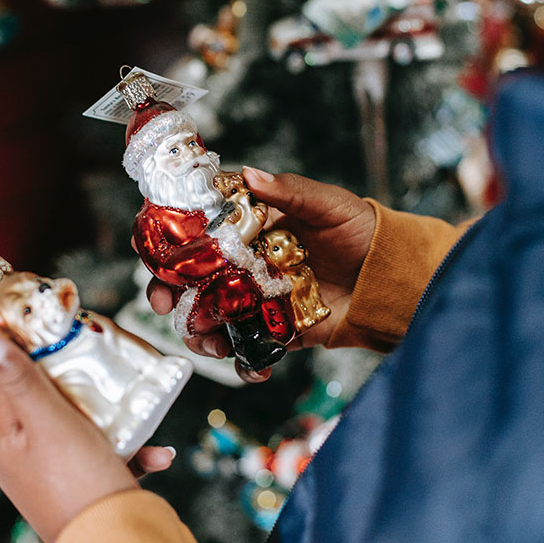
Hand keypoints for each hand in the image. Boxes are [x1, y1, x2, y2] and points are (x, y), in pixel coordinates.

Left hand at [0, 333, 174, 542]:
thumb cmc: (78, 483)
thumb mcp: (49, 420)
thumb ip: (19, 380)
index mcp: (6, 439)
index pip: (9, 382)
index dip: (31, 353)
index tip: (58, 331)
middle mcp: (25, 459)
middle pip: (49, 403)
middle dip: (82, 385)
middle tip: (105, 365)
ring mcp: (55, 478)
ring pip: (83, 430)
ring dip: (115, 420)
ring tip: (137, 411)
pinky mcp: (85, 494)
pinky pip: (107, 460)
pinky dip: (132, 452)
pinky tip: (157, 454)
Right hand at [144, 167, 374, 381]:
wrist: (392, 279)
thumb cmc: (359, 231)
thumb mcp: (328, 204)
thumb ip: (289, 191)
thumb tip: (251, 175)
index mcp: (247, 227)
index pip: (194, 228)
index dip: (165, 239)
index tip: (152, 249)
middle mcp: (242, 263)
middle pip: (187, 278)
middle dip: (166, 292)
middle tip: (163, 302)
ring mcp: (254, 299)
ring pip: (208, 317)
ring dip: (198, 333)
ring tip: (209, 343)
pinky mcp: (273, 331)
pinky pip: (247, 350)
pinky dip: (244, 364)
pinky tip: (252, 367)